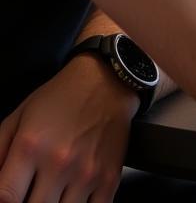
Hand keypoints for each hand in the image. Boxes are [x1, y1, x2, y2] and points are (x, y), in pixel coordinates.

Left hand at [0, 56, 138, 202]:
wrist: (108, 81)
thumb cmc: (60, 98)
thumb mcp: (17, 118)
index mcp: (30, 147)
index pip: (4, 198)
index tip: (7, 198)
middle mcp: (59, 162)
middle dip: (27, 202)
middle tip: (29, 191)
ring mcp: (87, 173)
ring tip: (50, 193)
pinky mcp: (110, 178)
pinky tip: (71, 199)